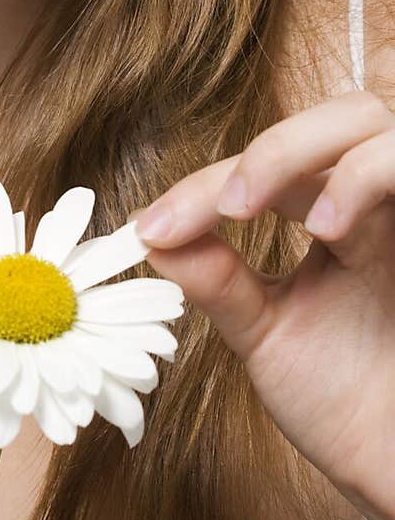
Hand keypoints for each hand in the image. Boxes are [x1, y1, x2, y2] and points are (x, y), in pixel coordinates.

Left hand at [131, 90, 394, 519]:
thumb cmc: (350, 404)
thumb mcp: (268, 334)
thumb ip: (218, 280)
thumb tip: (149, 233)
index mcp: (342, 217)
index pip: (273, 166)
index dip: (206, 188)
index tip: (151, 230)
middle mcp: (382, 204)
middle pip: (341, 115)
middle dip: (274, 148)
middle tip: (226, 208)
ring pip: (372, 121)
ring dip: (309, 155)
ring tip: (265, 216)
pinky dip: (366, 177)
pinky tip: (332, 228)